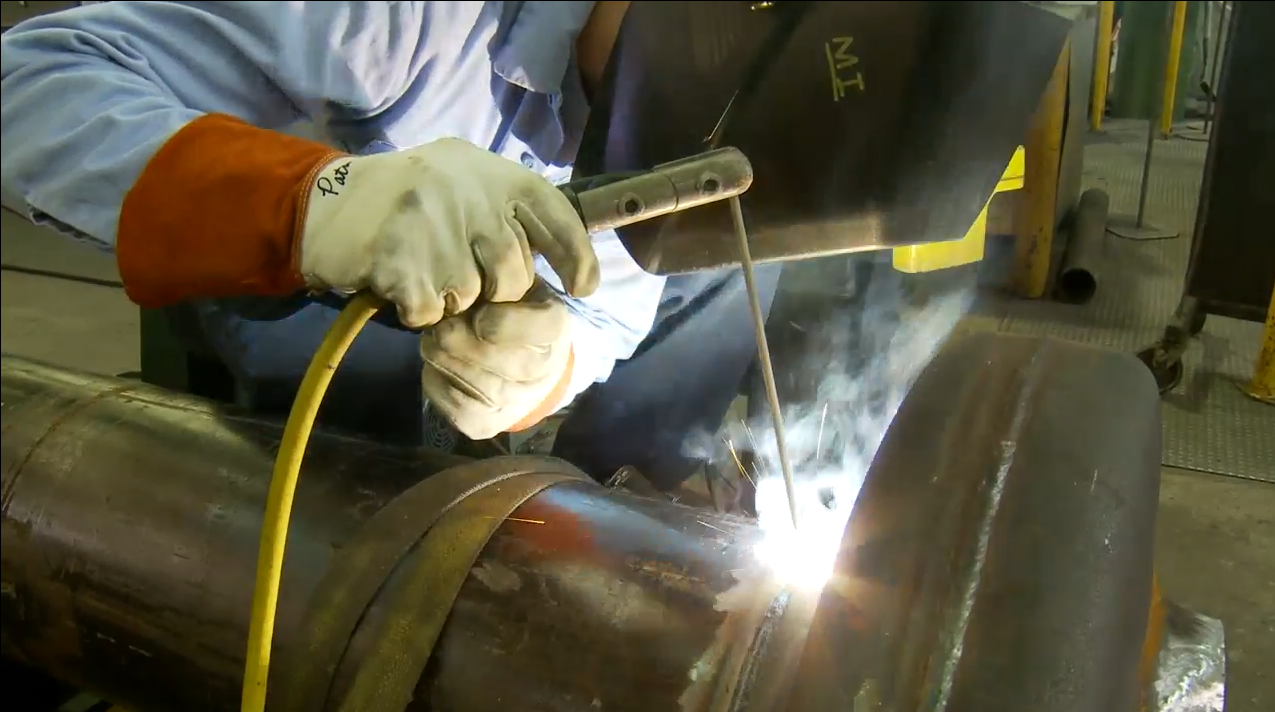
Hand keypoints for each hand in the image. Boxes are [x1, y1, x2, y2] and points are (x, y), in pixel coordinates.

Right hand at [297, 138, 599, 326]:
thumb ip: (508, 210)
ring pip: (472, 297)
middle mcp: (469, 193)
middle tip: (459, 270)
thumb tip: (560, 257)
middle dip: (493, 288)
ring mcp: (435, 226)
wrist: (326, 204)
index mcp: (492, 173)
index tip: (584, 287)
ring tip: (423, 267)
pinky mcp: (402, 261)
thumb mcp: (464, 183)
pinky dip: (418, 310)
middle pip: (514, 274)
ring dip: (450, 298)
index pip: (555, 216)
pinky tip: (400, 282)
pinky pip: (432, 312)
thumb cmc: (406, 200)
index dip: (576, 256)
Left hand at [419, 283, 573, 439]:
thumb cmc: (510, 306)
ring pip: (477, 387)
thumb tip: (476, 280)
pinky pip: (458, 408)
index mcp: (556, 327)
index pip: (537, 328)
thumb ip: (502, 273)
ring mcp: (518, 403)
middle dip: (461, 341)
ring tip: (433, 341)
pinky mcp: (488, 425)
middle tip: (440, 326)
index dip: (502, 322)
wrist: (521, 356)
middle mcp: (544, 371)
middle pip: (501, 361)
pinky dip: (438, 383)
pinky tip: (437, 365)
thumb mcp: (515, 279)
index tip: (479, 313)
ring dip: (445, 360)